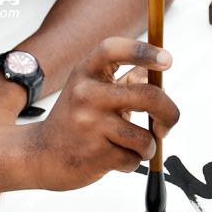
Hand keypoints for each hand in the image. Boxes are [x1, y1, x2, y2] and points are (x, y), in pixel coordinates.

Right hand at [27, 37, 178, 191]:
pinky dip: (132, 162)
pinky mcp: (95, 154)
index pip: (114, 50)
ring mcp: (90, 124)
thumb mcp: (92, 90)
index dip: (143, 51)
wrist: (41, 155)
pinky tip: (113, 158)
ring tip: (130, 146)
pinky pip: (134, 160)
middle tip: (168, 122)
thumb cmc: (76, 119)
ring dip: (147, 146)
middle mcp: (86, 94)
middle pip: (148, 96)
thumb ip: (126, 81)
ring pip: (144, 137)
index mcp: (86, 72)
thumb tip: (159, 77)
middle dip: (169, 113)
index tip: (167, 60)